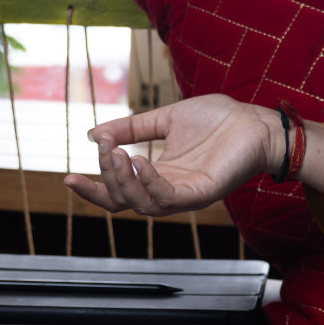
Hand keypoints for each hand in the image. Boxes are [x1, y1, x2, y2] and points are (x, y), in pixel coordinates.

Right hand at [64, 94, 279, 216]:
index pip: (118, 193)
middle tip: (104, 149)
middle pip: (124, 202)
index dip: (92, 189)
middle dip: (106, 178)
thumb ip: (131, 128)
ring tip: (118, 154)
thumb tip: (94, 134)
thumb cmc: (218, 120)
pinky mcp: (202, 194)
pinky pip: (168, 197)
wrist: (254, 119)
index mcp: (158, 174)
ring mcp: (185, 195)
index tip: (68, 177)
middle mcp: (168, 190)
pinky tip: (141, 161)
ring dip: (124, 181)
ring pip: (142, 205)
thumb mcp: (165, 119)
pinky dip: (150, 182)